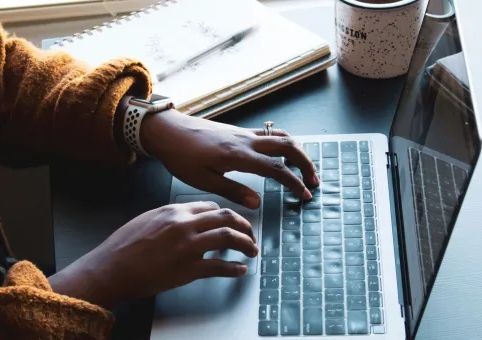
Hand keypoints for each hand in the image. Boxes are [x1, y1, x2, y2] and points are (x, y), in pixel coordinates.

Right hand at [49, 201, 257, 308]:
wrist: (111, 268)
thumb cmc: (123, 246)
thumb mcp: (147, 219)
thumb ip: (170, 217)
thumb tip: (188, 220)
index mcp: (174, 211)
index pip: (211, 207)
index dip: (226, 214)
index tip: (232, 222)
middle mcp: (184, 224)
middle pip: (226, 217)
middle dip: (244, 225)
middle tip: (250, 234)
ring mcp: (188, 246)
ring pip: (229, 237)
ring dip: (246, 244)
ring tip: (251, 250)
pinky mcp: (188, 269)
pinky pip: (219, 267)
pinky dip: (234, 269)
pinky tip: (239, 270)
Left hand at [141, 110, 318, 208]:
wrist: (168, 130)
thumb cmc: (181, 157)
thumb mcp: (203, 180)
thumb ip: (232, 191)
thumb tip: (257, 203)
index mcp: (238, 155)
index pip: (277, 169)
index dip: (294, 183)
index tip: (304, 195)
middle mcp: (246, 140)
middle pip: (288, 146)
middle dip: (305, 163)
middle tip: (313, 181)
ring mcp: (244, 133)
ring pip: (281, 136)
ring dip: (297, 151)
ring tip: (303, 168)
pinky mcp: (239, 130)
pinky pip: (269, 133)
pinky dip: (283, 143)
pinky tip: (282, 154)